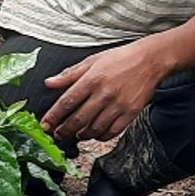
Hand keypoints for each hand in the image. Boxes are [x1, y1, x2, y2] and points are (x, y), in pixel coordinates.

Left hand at [40, 42, 164, 141]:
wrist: (149, 60)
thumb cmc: (119, 59)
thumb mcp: (91, 61)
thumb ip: (69, 75)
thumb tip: (49, 83)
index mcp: (92, 79)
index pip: (67, 102)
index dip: (54, 116)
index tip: (45, 125)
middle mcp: (104, 93)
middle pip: (78, 119)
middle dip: (65, 130)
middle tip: (58, 134)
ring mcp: (118, 105)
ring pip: (94, 128)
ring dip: (82, 135)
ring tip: (76, 134)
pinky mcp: (130, 113)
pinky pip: (112, 132)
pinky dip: (100, 136)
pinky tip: (95, 133)